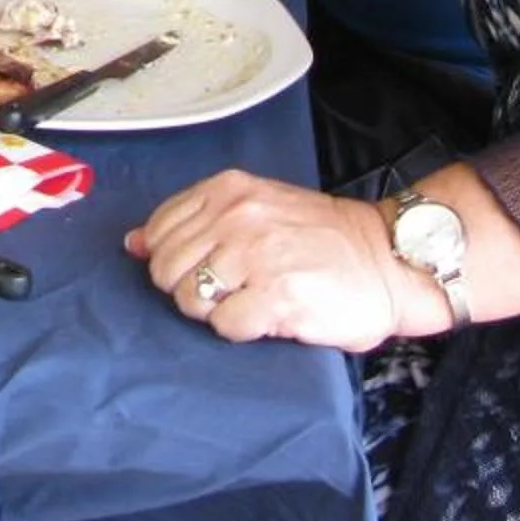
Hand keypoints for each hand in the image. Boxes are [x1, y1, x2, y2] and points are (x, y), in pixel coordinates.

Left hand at [127, 170, 415, 350]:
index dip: (171, 259)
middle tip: (229, 291)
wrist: (386, 262)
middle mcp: (237, 217)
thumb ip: (194, 221)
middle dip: (188, 289)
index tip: (203, 267)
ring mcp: (256, 256)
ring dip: (213, 312)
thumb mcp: (256, 209)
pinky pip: (224, 325)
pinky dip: (240, 330)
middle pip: (165, 268)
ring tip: (249, 302)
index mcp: (227, 190)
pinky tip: (267, 317)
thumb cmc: (319, 239)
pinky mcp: (277, 297)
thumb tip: (132, 243)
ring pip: (188, 298)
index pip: (158, 230)